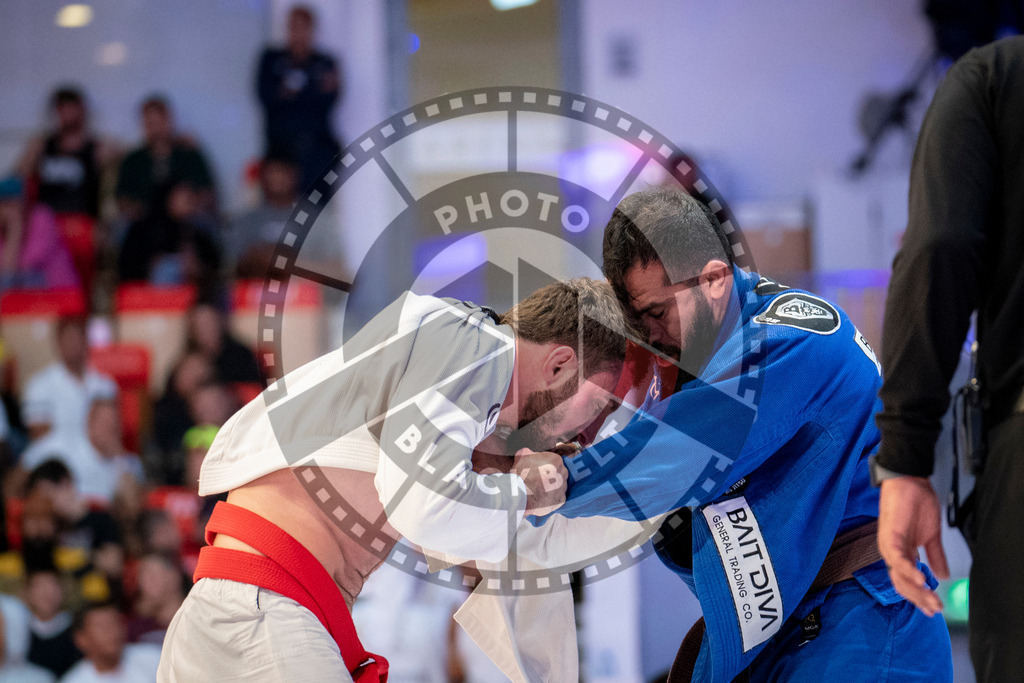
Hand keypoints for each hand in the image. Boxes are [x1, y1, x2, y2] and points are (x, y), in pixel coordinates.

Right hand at [513, 448, 567, 516]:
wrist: (520, 496)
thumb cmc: (521, 475)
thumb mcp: (522, 457)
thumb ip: (528, 452)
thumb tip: (529, 452)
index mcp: (556, 460)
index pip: (550, 458)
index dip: (540, 463)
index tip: (534, 468)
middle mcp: (563, 473)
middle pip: (556, 471)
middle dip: (548, 473)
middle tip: (536, 478)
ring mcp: (563, 488)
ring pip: (558, 484)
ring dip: (550, 485)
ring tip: (537, 488)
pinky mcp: (561, 500)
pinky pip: (557, 496)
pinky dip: (550, 497)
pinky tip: (541, 497)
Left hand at [878, 476, 949, 616]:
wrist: (911, 481)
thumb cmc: (918, 504)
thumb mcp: (931, 535)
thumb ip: (935, 555)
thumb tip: (943, 575)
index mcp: (902, 554)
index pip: (908, 582)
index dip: (920, 597)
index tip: (935, 609)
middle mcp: (893, 553)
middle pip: (902, 584)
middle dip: (920, 598)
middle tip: (936, 608)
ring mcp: (889, 545)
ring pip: (898, 575)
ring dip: (916, 589)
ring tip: (931, 598)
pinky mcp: (889, 535)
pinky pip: (896, 558)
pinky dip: (908, 570)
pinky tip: (922, 578)